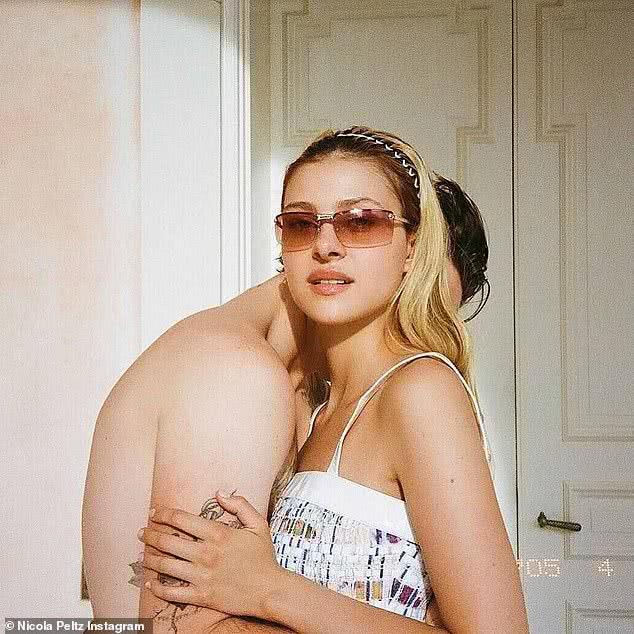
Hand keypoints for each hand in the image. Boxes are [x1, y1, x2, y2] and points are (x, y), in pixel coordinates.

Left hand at [137, 492, 282, 617]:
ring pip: (165, 566)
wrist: (270, 590)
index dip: (164, 514)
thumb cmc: (264, 557)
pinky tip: (150, 582)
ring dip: (149, 558)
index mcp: (218, 534)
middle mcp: (205, 553)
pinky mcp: (201, 596)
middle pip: (168, 542)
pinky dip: (157, 588)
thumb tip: (219, 493)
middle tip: (142, 532)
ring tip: (141, 553)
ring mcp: (201, 576)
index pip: (181, 519)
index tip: (154, 513)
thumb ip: (240, 505)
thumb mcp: (257, 524)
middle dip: (150, 535)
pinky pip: (172, 593)